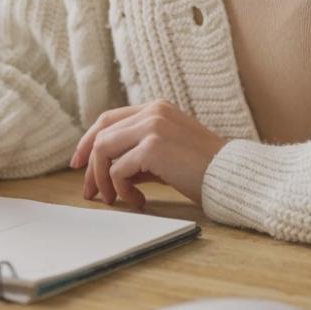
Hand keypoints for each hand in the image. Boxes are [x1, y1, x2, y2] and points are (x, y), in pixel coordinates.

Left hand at [68, 100, 226, 210]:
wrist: (232, 177)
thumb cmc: (202, 170)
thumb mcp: (166, 155)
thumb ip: (137, 154)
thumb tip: (106, 170)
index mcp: (156, 108)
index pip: (108, 119)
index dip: (88, 141)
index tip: (78, 164)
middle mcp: (152, 111)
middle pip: (101, 134)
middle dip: (90, 165)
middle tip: (88, 191)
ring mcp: (152, 126)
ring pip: (104, 150)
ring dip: (103, 179)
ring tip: (115, 199)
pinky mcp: (153, 146)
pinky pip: (119, 169)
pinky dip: (121, 189)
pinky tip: (138, 201)